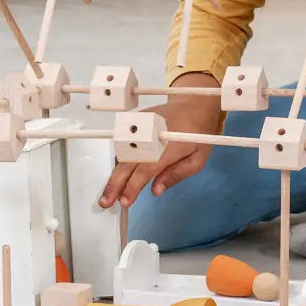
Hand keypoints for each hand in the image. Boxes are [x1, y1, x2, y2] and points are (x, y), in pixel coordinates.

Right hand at [99, 73, 220, 208]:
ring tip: (109, 191)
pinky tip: (118, 173)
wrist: (195, 104)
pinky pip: (125, 143)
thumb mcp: (197, 160)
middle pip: (128, 163)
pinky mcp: (137, 121)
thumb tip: (155, 190)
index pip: (145, 170)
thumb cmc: (199, 134)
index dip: (132, 187)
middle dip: (115, 184)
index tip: (124, 202)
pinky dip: (120, 158)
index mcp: (168, 147)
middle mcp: (152, 136)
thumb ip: (176, 175)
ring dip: (115, 173)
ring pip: (123, 153)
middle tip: (106, 201)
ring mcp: (142, 126)